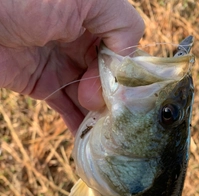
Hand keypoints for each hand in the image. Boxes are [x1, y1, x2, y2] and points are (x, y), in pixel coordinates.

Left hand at [0, 0, 143, 133]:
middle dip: (109, 98)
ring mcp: (63, 67)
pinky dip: (77, 124)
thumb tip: (123, 67)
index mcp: (95, 22)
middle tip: (99, 107)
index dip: (122, 74)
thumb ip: (121, 25)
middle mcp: (82, 44)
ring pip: (89, 98)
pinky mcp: (43, 86)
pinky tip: (89, 139)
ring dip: (98, 117)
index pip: (122, 54)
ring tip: (106, 135)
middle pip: (107, 80)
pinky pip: (66, 108)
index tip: (113, 87)